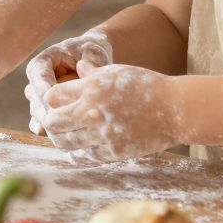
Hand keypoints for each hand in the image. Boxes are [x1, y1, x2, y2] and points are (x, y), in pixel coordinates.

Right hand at [23, 31, 113, 134]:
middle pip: (34, 97)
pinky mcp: (47, 112)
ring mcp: (40, 98)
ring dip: (48, 123)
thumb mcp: (93, 51)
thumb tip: (84, 67)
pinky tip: (62, 138)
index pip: (37, 74)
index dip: (42, 87)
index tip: (50, 100)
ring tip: (61, 132)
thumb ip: (90, 58)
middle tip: (55, 121)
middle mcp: (37, 81)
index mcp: (43, 62)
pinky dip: (51, 132)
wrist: (93, 61)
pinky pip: (43, 124)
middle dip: (43, 110)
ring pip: (37, 113)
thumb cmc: (91, 52)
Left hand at [33, 62, 182, 161]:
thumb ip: (92, 72)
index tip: (53, 102)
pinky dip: (77, 153)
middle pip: (52, 122)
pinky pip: (84, 156)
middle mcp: (93, 113)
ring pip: (64, 142)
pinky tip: (77, 149)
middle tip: (53, 121)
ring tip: (63, 135)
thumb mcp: (117, 72)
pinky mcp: (113, 152)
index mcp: (92, 89)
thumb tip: (77, 65)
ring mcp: (103, 135)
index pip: (52, 97)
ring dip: (60, 139)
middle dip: (49, 121)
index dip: (49, 100)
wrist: (174, 110)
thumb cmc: (146, 86)